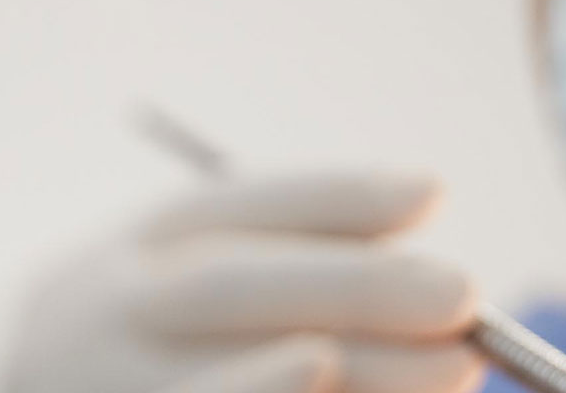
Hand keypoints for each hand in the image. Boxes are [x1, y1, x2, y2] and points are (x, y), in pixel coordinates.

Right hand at [0, 170, 484, 392]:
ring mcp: (100, 388)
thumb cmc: (154, 358)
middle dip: (360, 287)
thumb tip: (435, 291)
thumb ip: (290, 275)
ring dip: (358, 371)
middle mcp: (100, 315)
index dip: (336, 196)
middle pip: (231, 285)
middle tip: (465, 296)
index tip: (431, 192)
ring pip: (223, 381)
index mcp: (128, 248)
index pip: (237, 207)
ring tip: (456, 366)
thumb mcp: (188, 294)